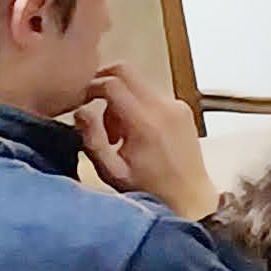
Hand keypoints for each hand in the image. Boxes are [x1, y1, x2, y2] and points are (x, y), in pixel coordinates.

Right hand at [76, 60, 218, 221]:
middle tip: (92, 106)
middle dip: (103, 83)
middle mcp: (164, 107)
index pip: (112, 82)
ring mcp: (177, 106)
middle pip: (126, 71)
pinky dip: (137, 106)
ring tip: (117, 135)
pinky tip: (135, 134)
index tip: (80, 101)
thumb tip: (81, 110)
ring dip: (120, 100)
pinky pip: (152, 95)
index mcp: (145, 121)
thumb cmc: (149, 190)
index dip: (90, 86)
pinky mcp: (183, 110)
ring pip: (138, 84)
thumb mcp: (111, 171)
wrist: (190, 199)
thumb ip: (92, 139)